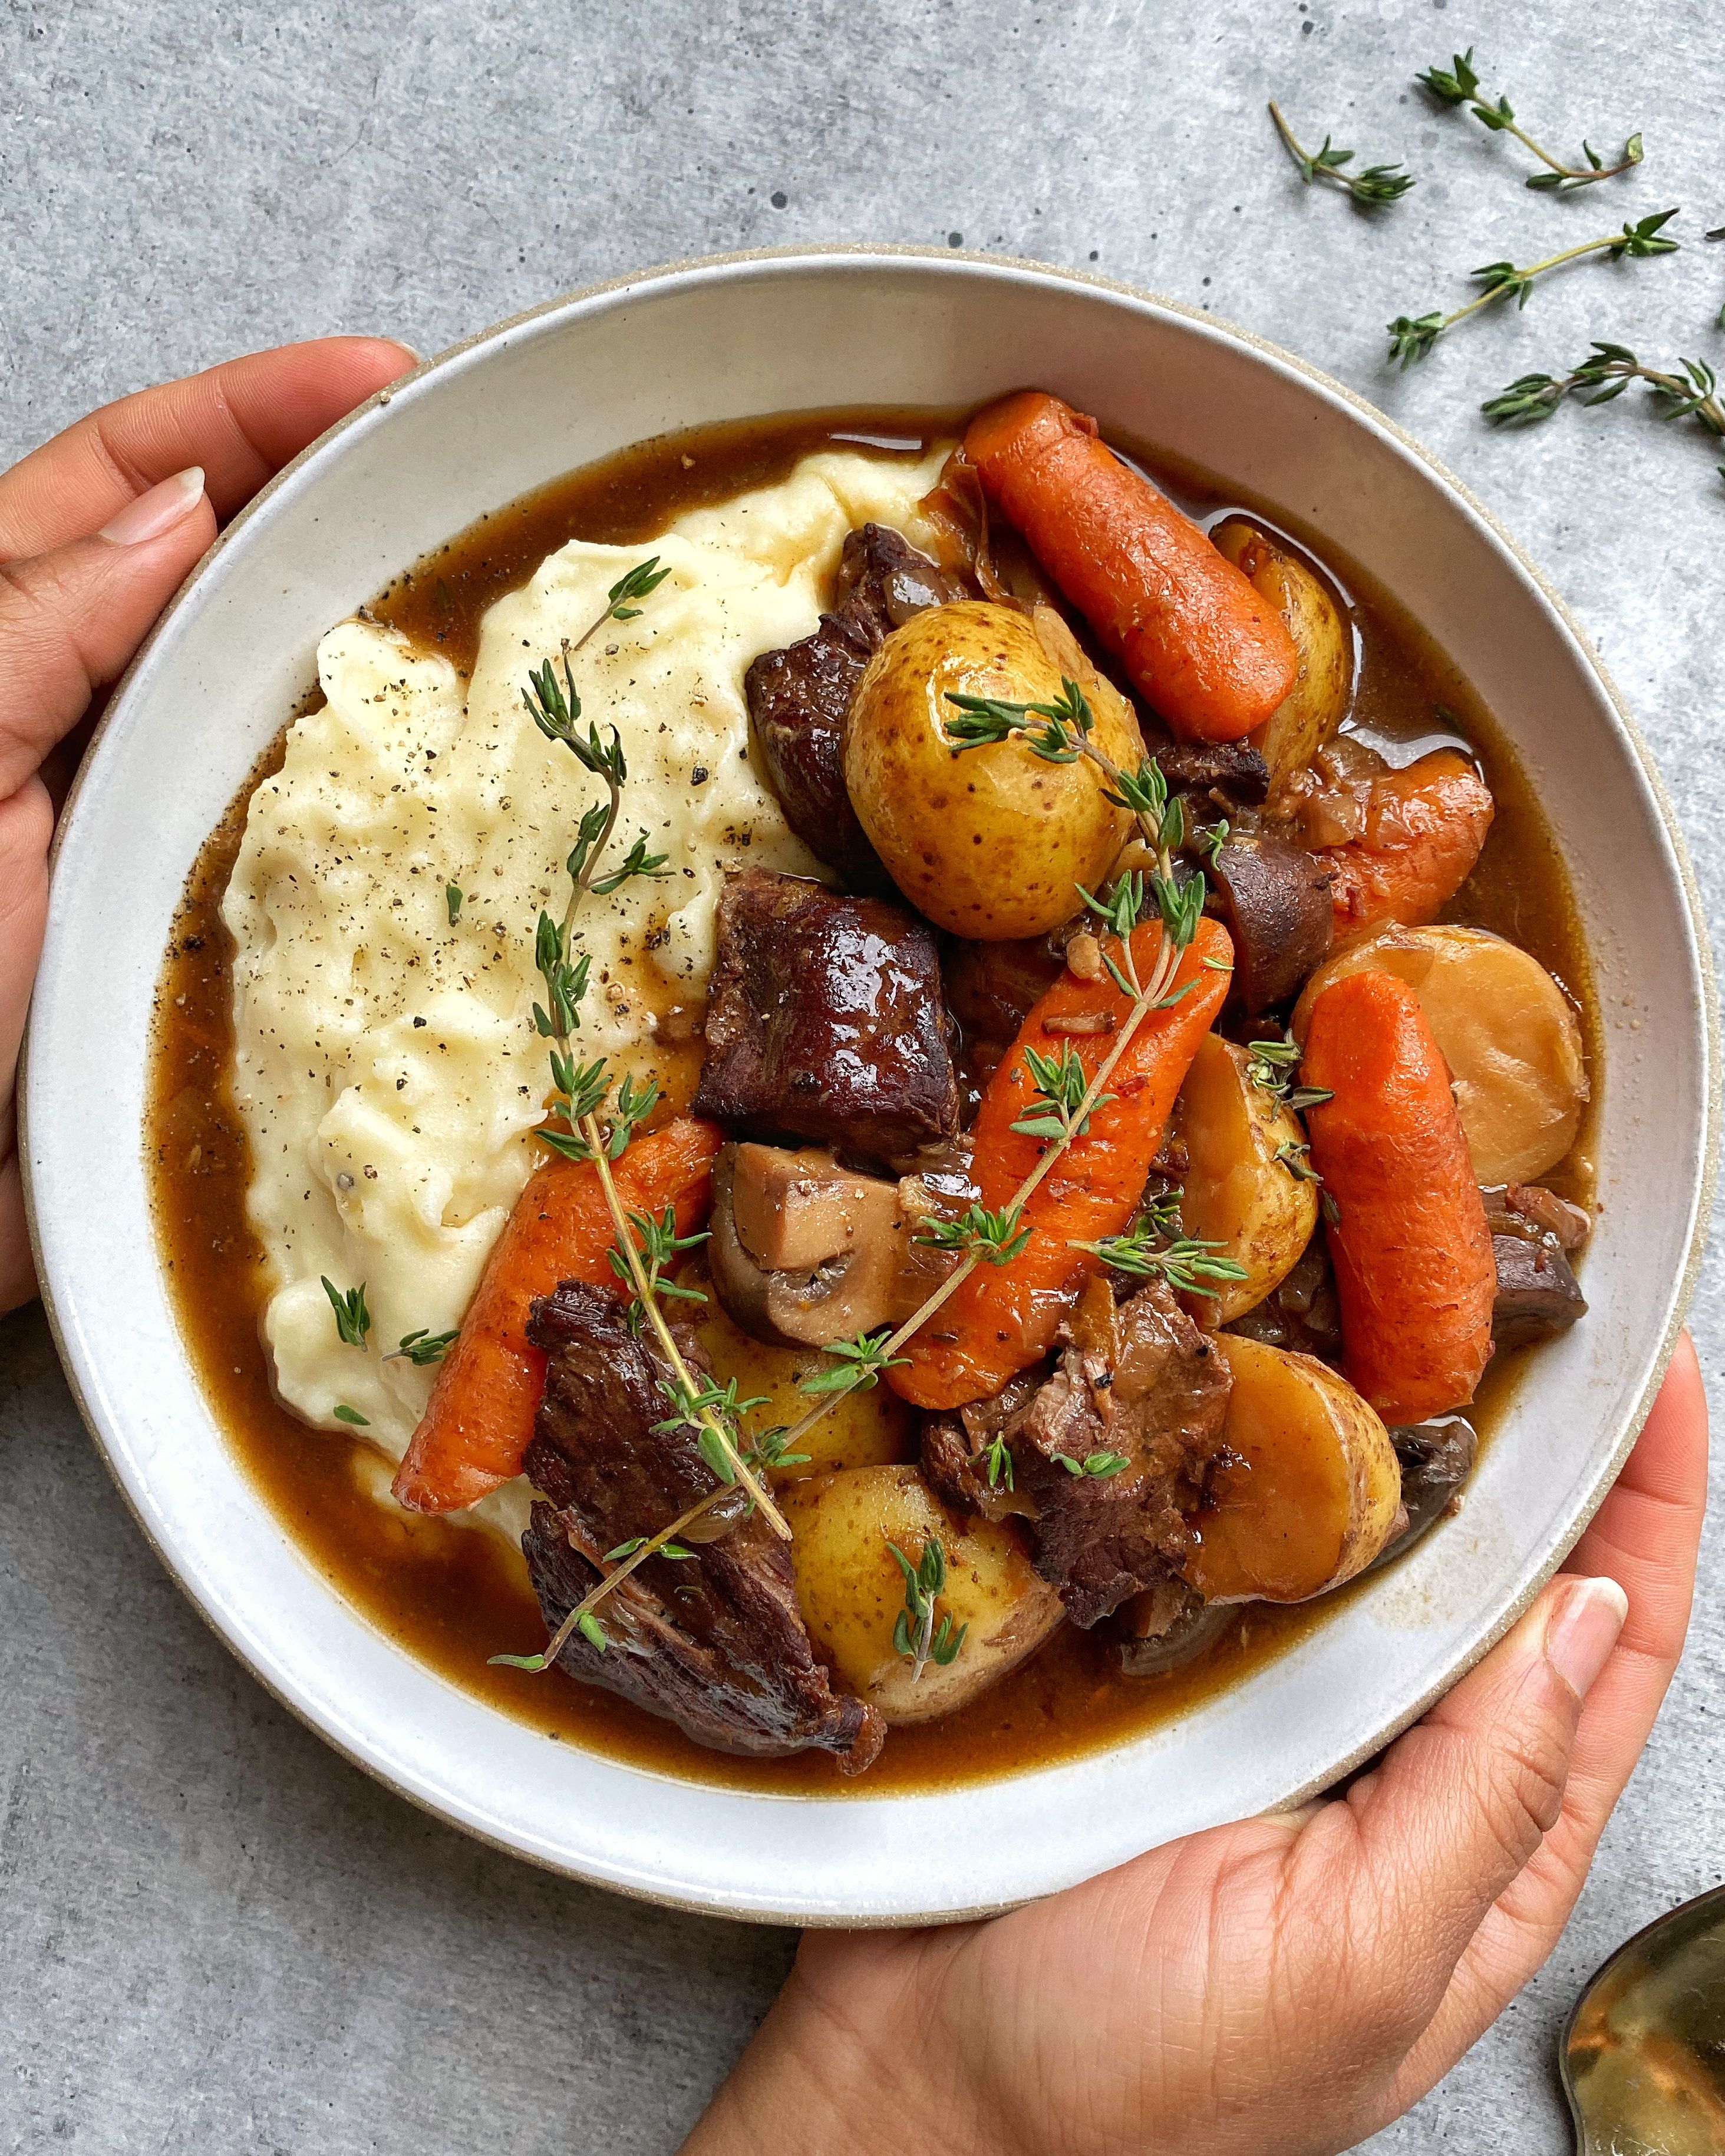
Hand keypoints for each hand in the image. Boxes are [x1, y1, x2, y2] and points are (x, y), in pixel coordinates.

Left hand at [0, 336, 415, 1312]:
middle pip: (227, 582)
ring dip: (383, 660)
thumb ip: (29, 630)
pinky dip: (395, 825)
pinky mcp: (223, 950)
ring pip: (290, 715)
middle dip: (341, 509)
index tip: (376, 377)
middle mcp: (89, 731)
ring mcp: (163, 837)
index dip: (244, 418)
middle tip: (469, 470)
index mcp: (2, 657)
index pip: (120, 487)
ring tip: (495, 609)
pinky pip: (327, 864)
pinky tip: (465, 803)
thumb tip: (173, 512)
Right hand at [689, 1337, 1707, 2155]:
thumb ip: (1485, 1798)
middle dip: (1530, 1446)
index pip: (1610, 1656)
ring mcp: (1267, 1724)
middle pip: (1497, 1585)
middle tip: (1522, 1295)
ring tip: (1396, 1314)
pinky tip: (1242, 1398)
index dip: (1647, 1511)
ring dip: (1390, 1437)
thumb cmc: (1133, 2075)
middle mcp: (1386, 1776)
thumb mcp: (1351, 1961)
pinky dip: (1254, 1473)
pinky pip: (1233, 1558)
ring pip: (1365, 1555)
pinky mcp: (1157, 1684)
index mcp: (1475, 1857)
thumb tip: (1593, 1619)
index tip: (1658, 1373)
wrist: (914, 2093)